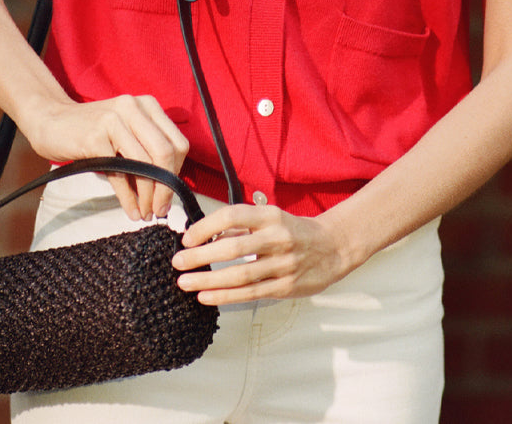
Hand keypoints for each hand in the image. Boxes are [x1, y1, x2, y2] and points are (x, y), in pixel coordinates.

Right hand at [21, 93, 188, 221]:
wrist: (50, 120)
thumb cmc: (92, 130)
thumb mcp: (125, 132)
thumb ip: (146, 151)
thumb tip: (167, 190)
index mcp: (147, 105)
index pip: (177, 142)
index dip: (177, 173)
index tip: (169, 194)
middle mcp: (133, 107)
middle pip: (164, 153)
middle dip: (166, 187)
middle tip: (160, 210)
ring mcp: (113, 121)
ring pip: (143, 164)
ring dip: (147, 197)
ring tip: (145, 213)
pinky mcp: (94, 138)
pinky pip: (119, 174)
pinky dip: (128, 198)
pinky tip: (131, 210)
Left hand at [170, 204, 352, 304]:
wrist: (333, 247)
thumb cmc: (295, 231)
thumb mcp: (270, 219)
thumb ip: (240, 228)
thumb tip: (205, 234)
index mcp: (270, 216)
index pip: (233, 216)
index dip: (207, 226)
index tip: (187, 238)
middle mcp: (277, 238)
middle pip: (233, 248)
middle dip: (201, 256)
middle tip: (178, 262)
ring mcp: (282, 264)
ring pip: (240, 275)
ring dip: (208, 280)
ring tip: (185, 282)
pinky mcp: (285, 286)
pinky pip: (250, 293)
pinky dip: (226, 296)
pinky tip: (206, 296)